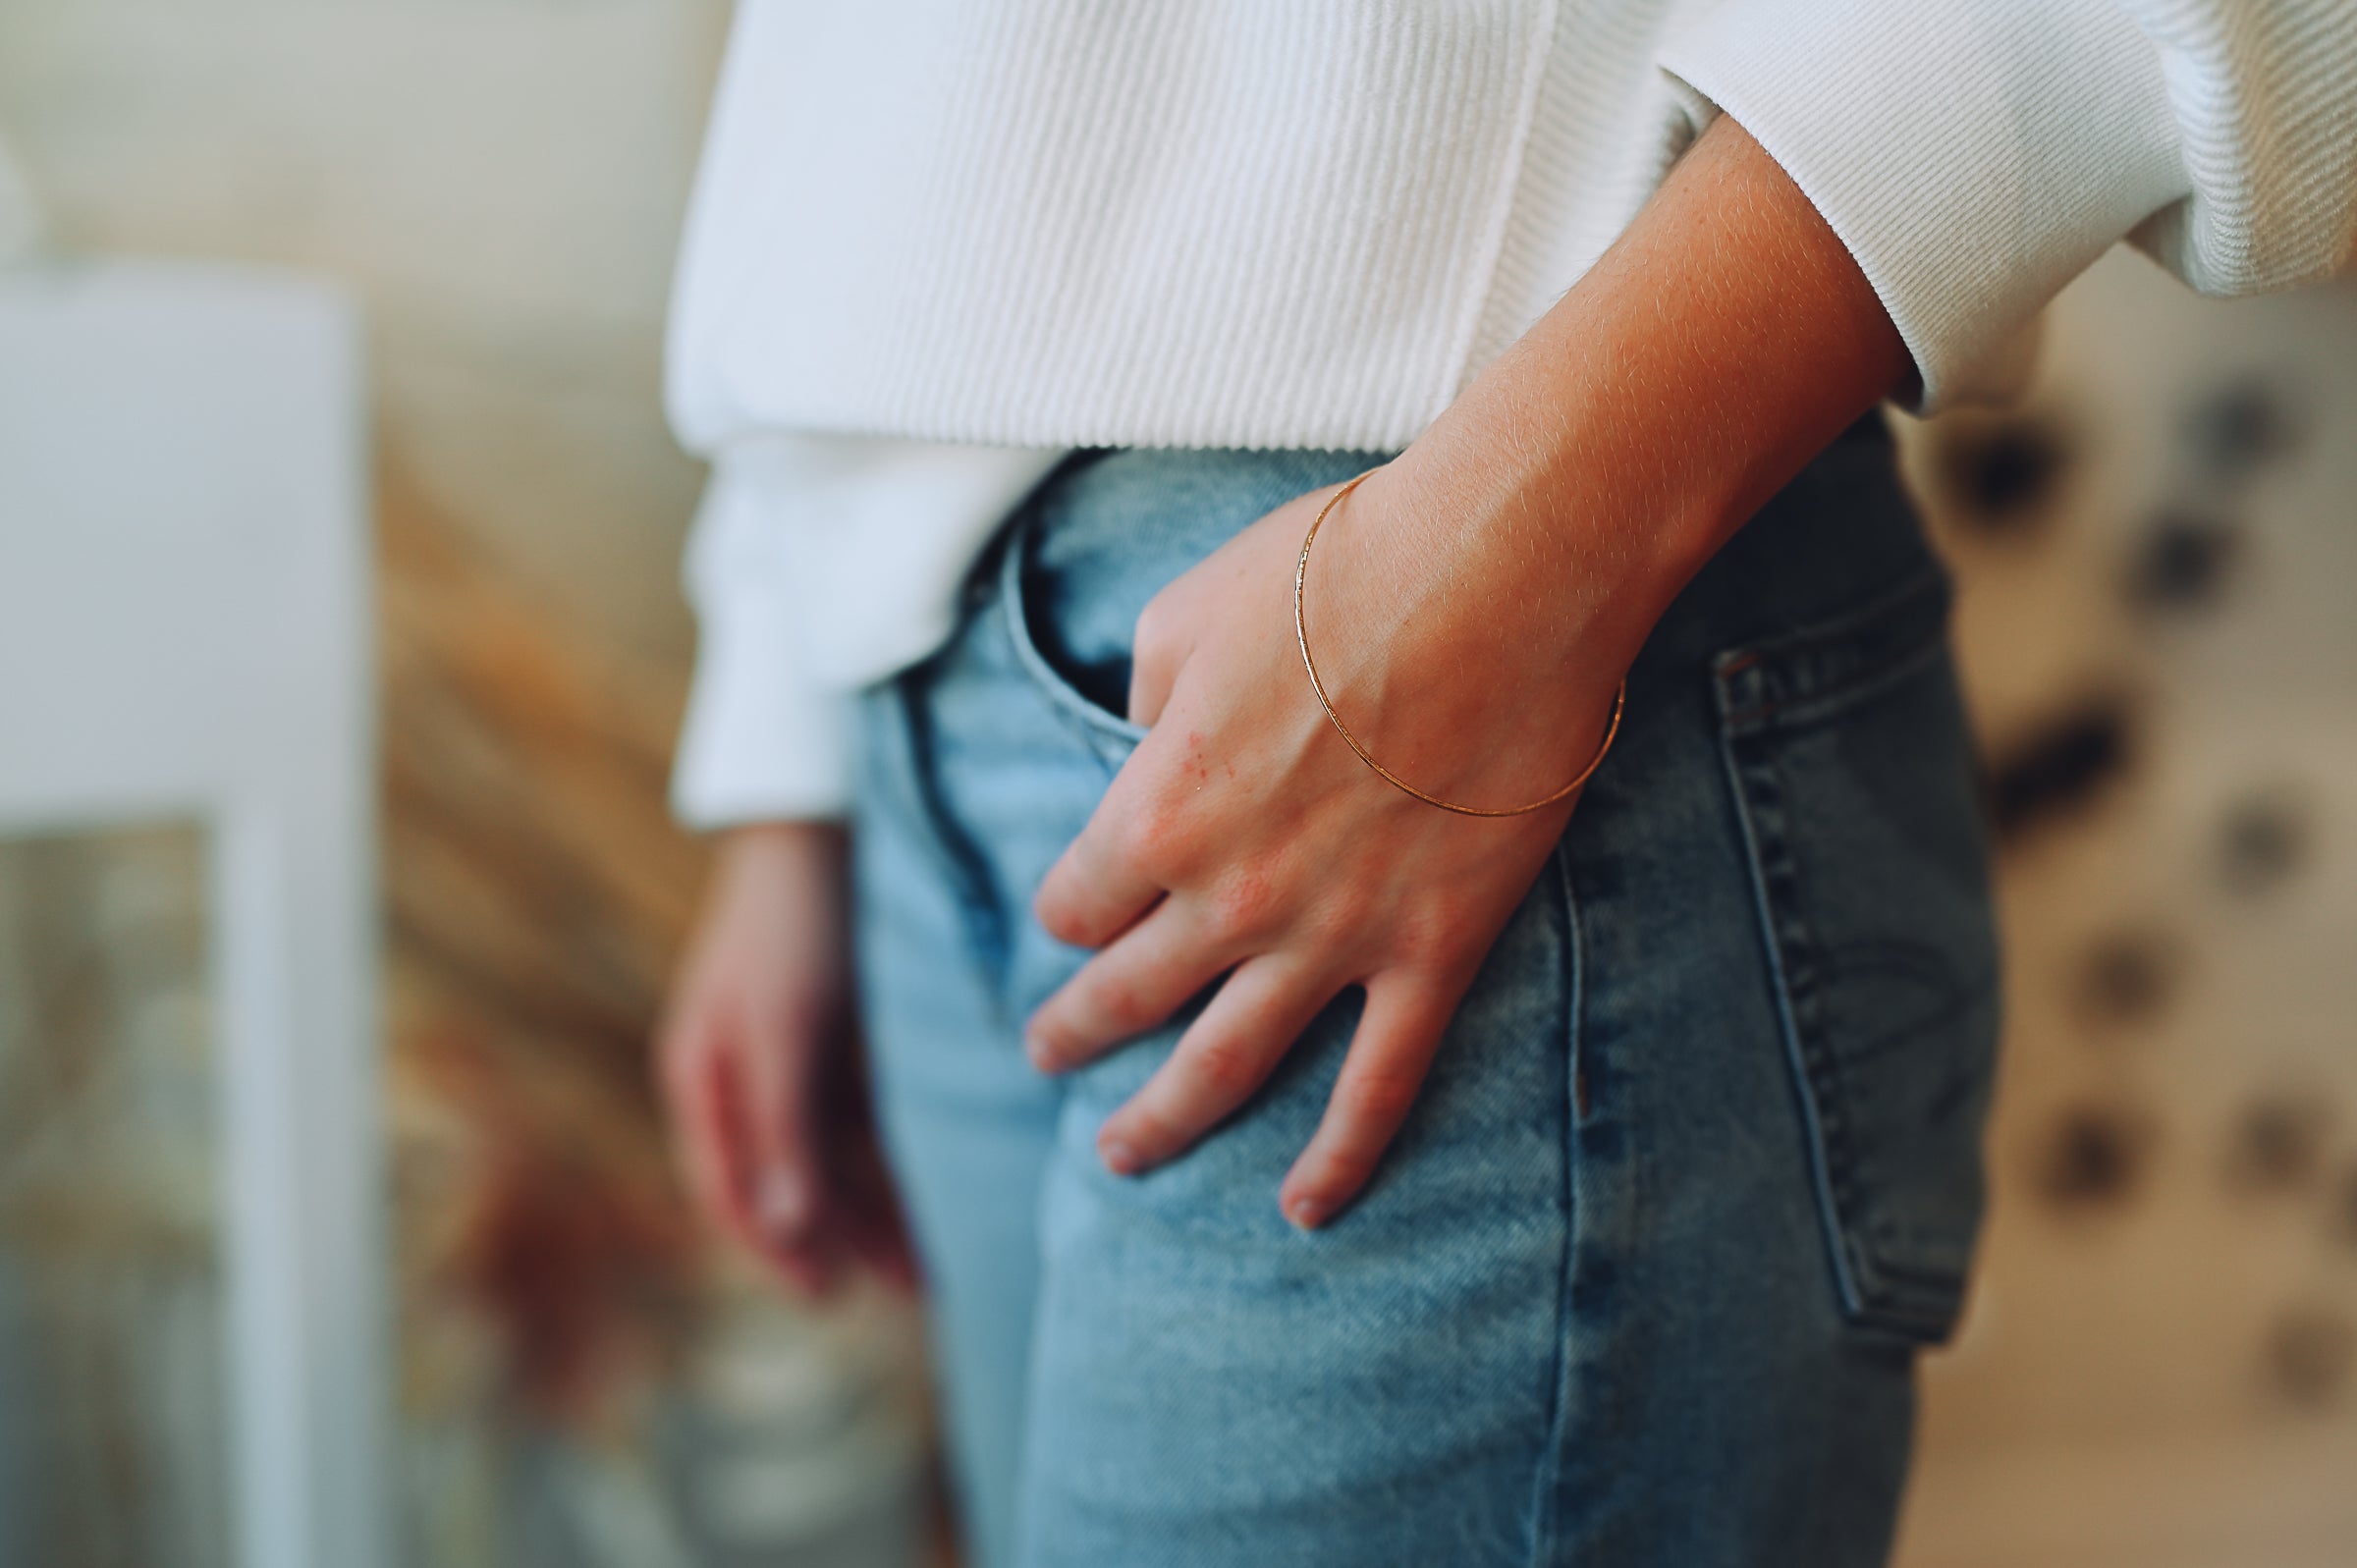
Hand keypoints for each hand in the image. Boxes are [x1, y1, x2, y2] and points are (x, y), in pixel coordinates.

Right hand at [656, 822, 914, 1293]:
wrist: (816, 826)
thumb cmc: (790, 926)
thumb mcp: (783, 1028)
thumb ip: (782, 1129)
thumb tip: (786, 1229)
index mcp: (703, 1081)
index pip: (731, 1192)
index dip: (778, 1249)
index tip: (832, 1297)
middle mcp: (736, 1079)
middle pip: (786, 1184)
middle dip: (844, 1241)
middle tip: (916, 1291)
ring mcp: (781, 1058)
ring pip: (826, 1158)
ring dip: (872, 1209)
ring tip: (934, 1261)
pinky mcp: (825, 1037)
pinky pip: (854, 1120)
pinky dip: (885, 1159)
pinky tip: (932, 1188)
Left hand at [1027, 470, 1624, 1229]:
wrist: (1497, 573)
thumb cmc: (1333, 567)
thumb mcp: (1185, 611)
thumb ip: (1140, 696)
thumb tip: (1143, 739)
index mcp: (1154, 809)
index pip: (1075, 902)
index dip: (1069, 908)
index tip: (1078, 906)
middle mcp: (1226, 897)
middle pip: (1123, 995)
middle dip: (1074, 1031)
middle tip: (1048, 1053)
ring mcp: (1333, 938)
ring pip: (1224, 1066)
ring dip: (1164, 1120)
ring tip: (1121, 1156)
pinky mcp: (1433, 952)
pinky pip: (1377, 1086)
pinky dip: (1340, 1158)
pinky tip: (1304, 1209)